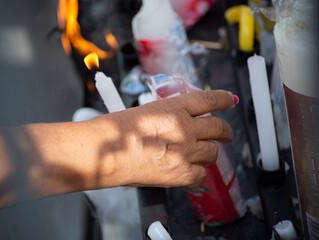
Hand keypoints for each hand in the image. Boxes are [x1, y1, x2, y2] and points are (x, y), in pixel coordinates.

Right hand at [93, 90, 237, 187]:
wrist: (104, 153)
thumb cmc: (116, 131)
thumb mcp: (145, 112)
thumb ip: (168, 116)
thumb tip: (181, 122)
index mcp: (174, 108)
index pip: (209, 99)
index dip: (223, 99)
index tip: (229, 101)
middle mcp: (184, 128)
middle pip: (219, 128)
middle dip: (226, 131)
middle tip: (226, 134)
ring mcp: (185, 151)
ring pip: (213, 152)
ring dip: (210, 152)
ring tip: (203, 155)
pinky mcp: (181, 173)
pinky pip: (201, 174)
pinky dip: (197, 173)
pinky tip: (188, 170)